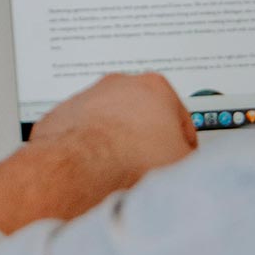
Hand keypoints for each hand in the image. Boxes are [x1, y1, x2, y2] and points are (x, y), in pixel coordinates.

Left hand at [30, 72, 197, 187]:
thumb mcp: (184, 162)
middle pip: (141, 114)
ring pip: (108, 122)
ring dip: (115, 141)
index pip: (178, 116)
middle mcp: (118, 85)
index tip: (179, 154)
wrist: (82, 169)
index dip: (182, 142)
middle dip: (146, 136)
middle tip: (149, 163)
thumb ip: (191, 157)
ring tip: (120, 169)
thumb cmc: (131, 159)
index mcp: (155, 86)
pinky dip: (87, 148)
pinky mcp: (63, 115)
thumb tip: (191, 164)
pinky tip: (94, 168)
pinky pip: (81, 133)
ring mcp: (88, 97)